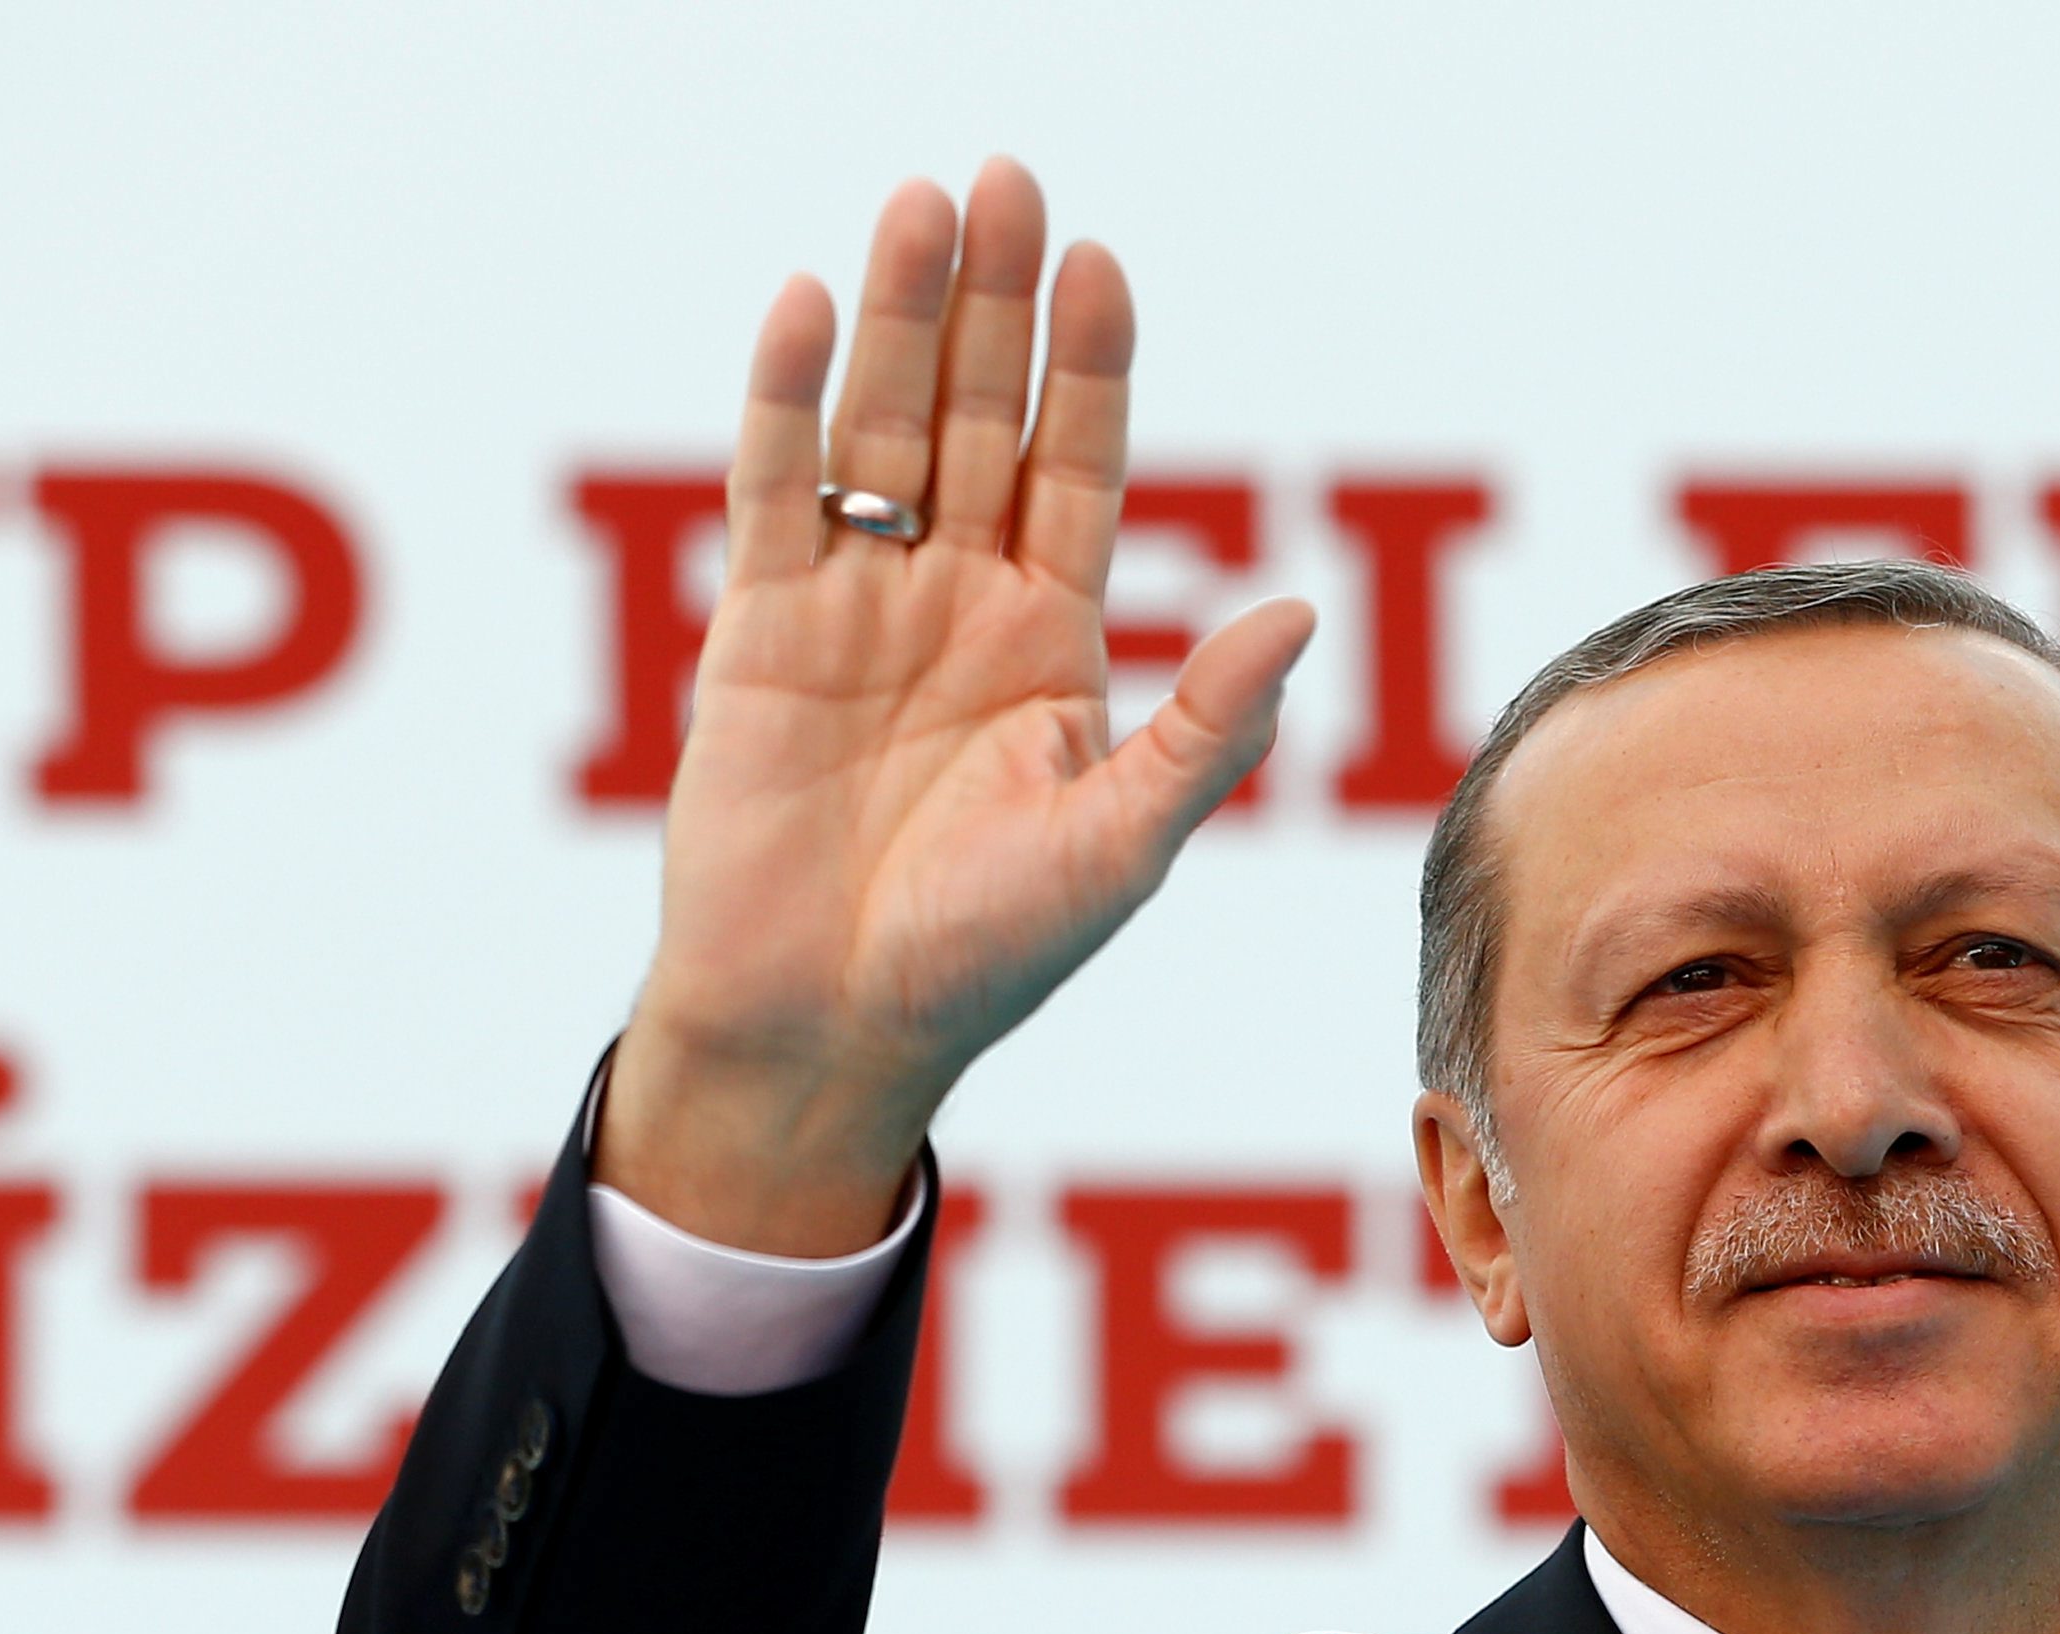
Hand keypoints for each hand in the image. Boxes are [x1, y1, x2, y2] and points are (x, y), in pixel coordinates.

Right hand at [597, 161, 1314, 1252]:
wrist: (833, 1028)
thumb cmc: (989, 955)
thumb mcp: (1122, 842)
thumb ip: (1205, 729)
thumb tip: (1300, 610)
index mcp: (1053, 642)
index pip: (1079, 469)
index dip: (1089, 366)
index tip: (1102, 263)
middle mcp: (959, 603)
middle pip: (983, 420)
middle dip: (998, 303)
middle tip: (1010, 178)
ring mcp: (856, 608)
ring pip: (885, 432)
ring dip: (903, 321)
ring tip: (923, 205)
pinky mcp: (759, 631)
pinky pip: (777, 491)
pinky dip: (789, 399)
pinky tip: (813, 304)